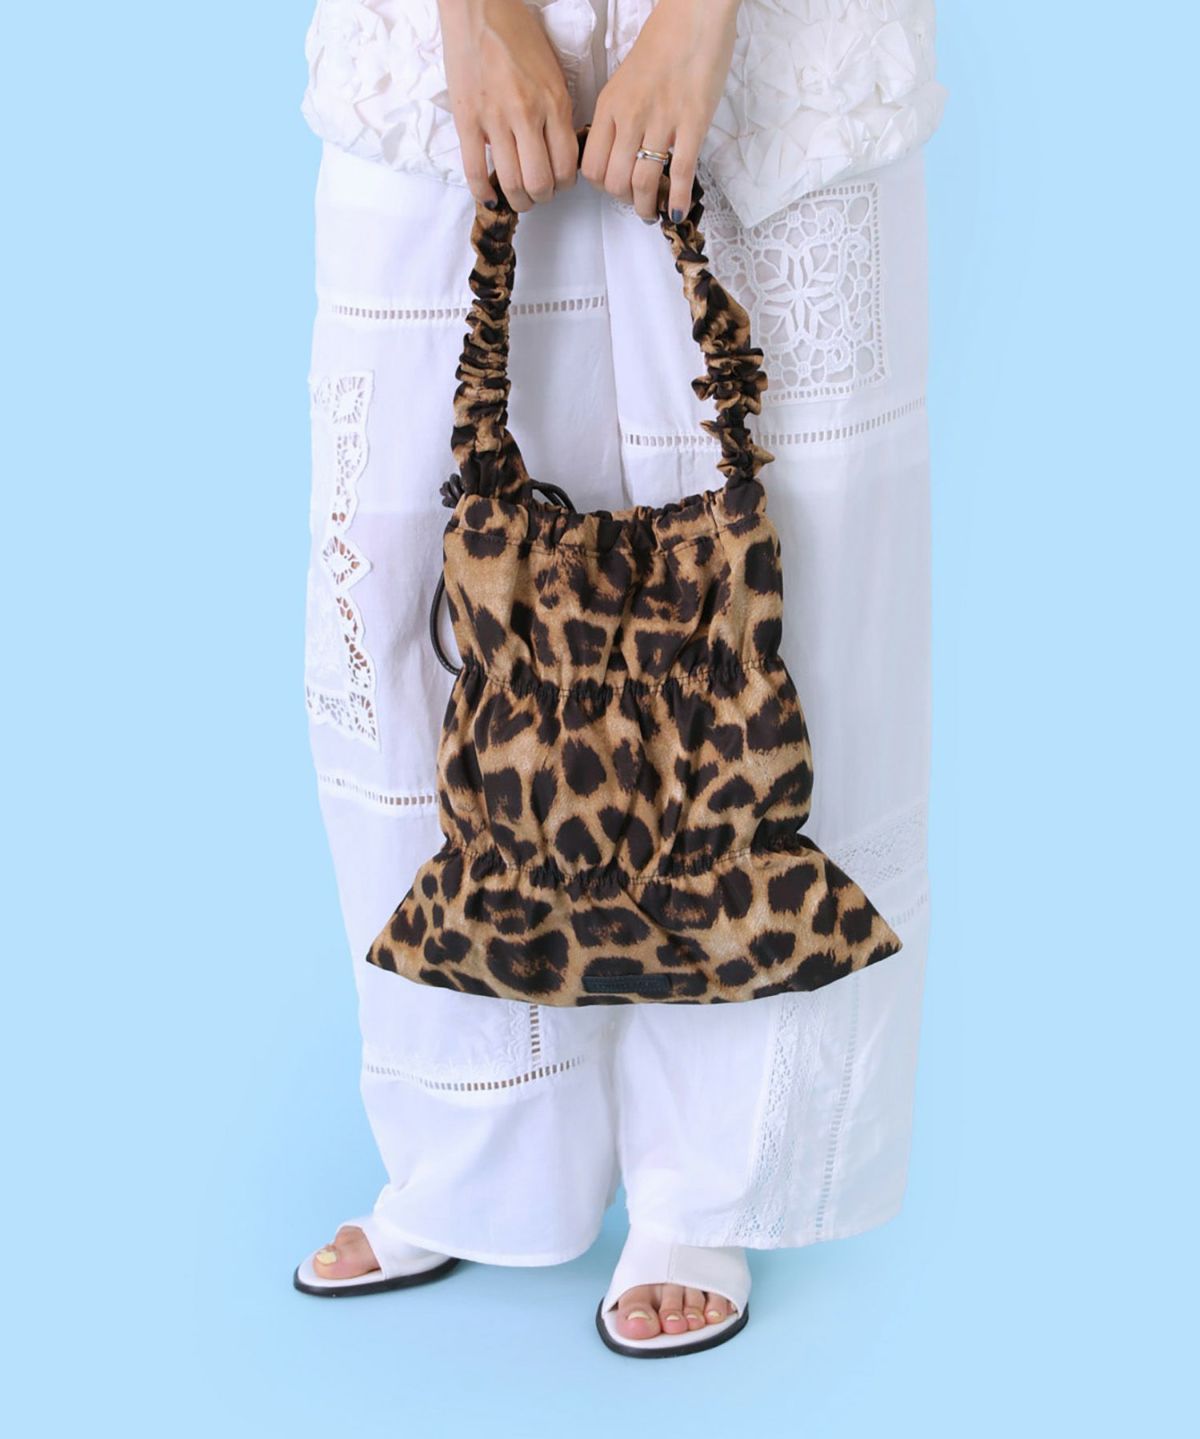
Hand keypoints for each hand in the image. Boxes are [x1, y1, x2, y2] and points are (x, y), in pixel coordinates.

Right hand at [438, 0, 577, 211]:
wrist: (478, 7)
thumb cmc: (517, 34)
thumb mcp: (552, 71)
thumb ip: (556, 111)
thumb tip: (555, 149)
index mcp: (554, 102)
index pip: (566, 166)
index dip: (564, 185)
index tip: (558, 183)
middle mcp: (527, 114)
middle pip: (540, 182)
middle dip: (542, 198)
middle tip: (538, 194)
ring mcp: (494, 119)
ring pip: (511, 183)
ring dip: (517, 200)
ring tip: (518, 199)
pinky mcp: (466, 119)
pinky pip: (474, 170)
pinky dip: (482, 192)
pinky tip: (488, 197)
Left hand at [580, 0, 740, 221]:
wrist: (695, 14)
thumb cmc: (662, 43)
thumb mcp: (624, 79)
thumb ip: (617, 115)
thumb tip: (617, 149)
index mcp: (610, 106)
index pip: (591, 165)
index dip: (600, 185)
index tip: (613, 186)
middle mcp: (630, 117)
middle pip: (614, 181)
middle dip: (623, 200)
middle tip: (635, 200)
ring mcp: (662, 121)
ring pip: (643, 182)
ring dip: (647, 206)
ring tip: (653, 211)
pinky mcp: (693, 123)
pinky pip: (681, 172)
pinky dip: (678, 199)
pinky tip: (678, 211)